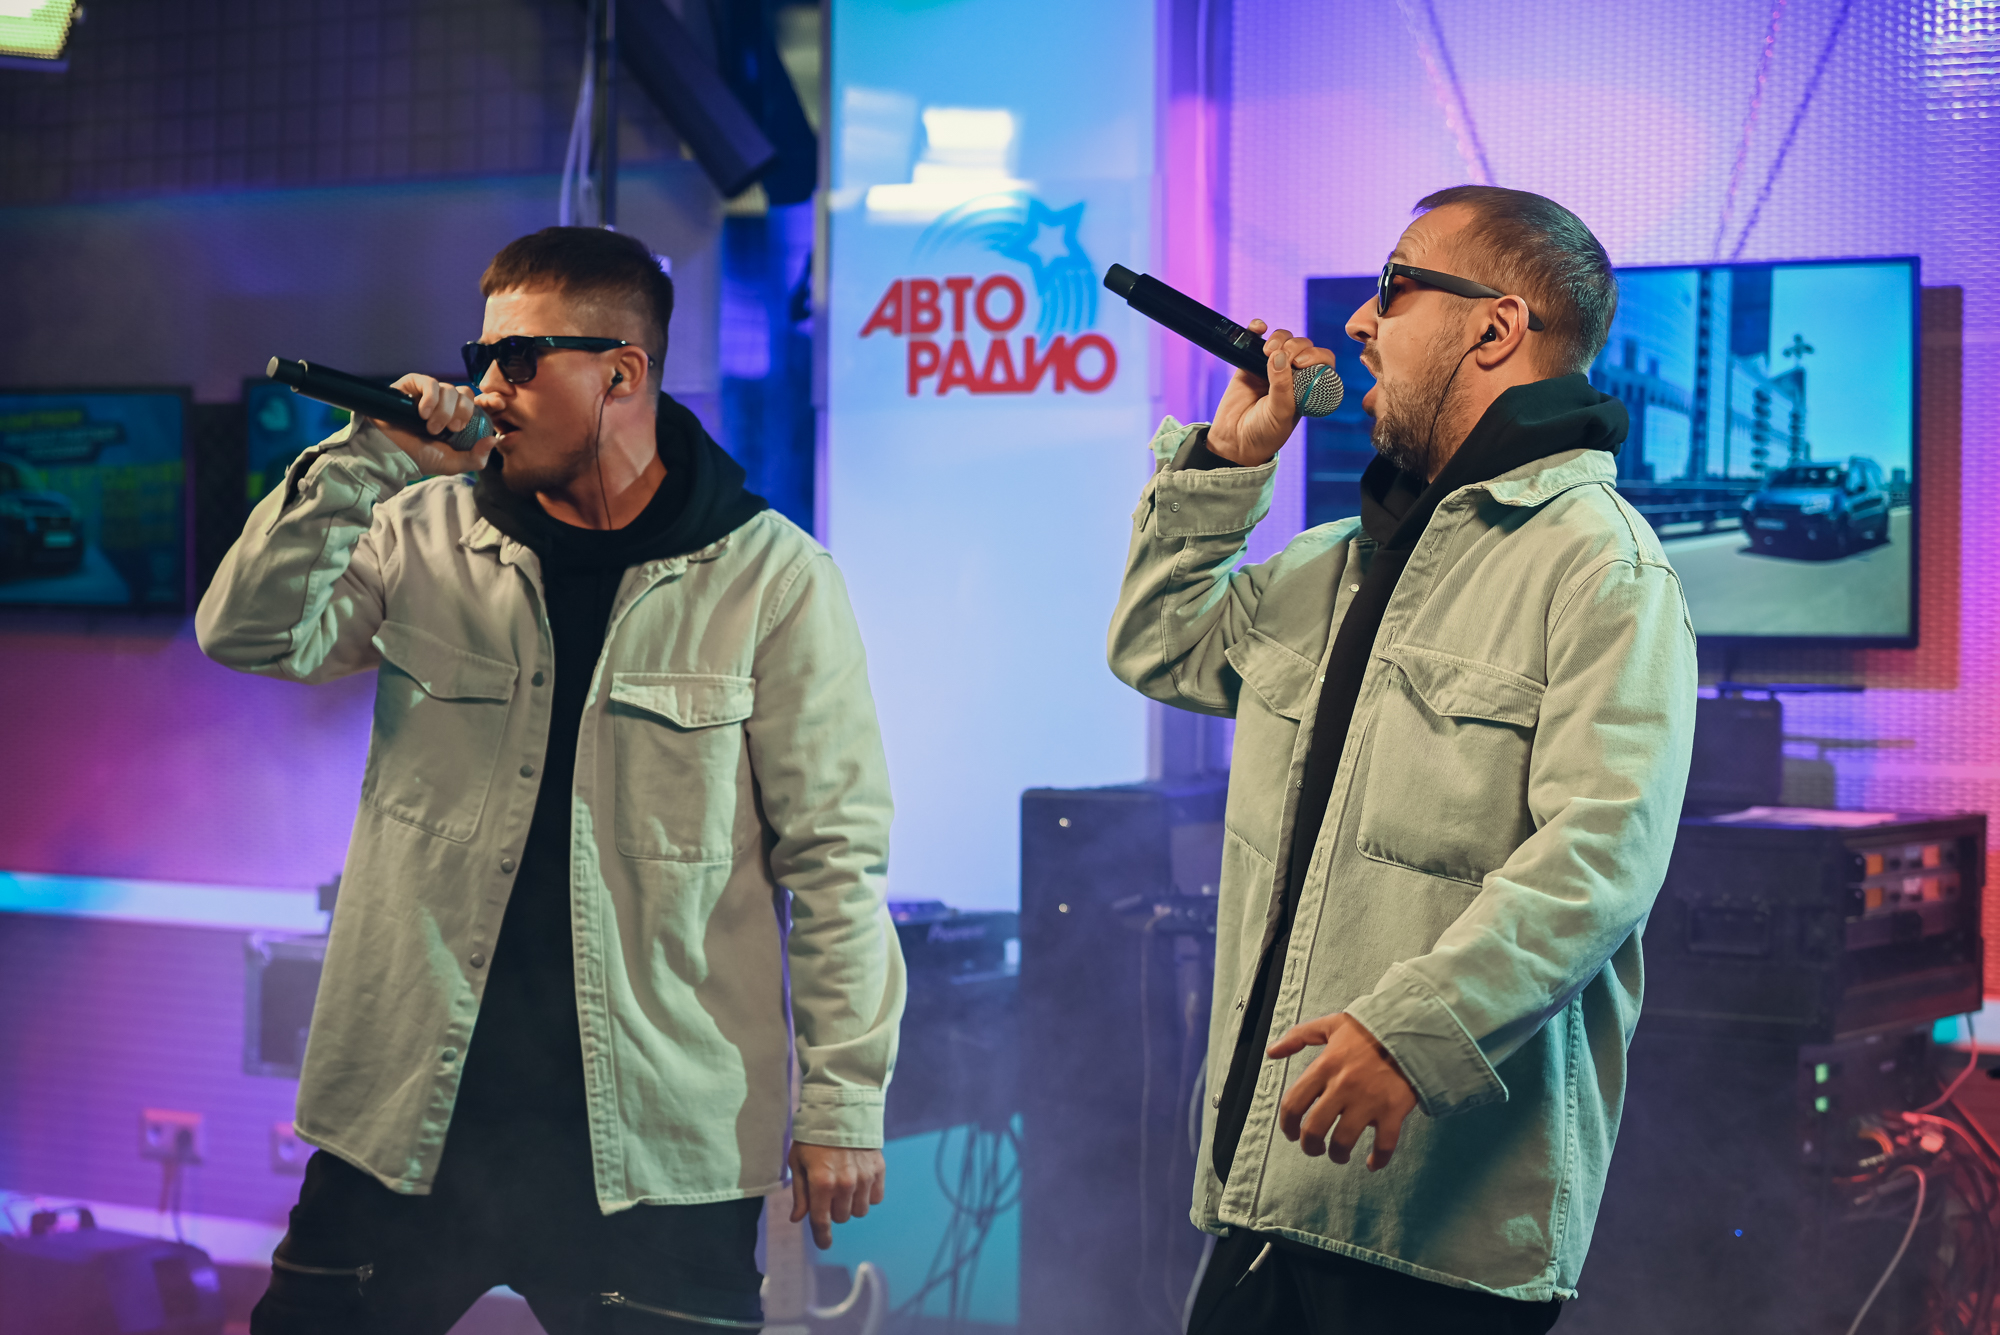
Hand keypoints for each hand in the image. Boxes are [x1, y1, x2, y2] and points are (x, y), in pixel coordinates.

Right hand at [365, 374, 488, 475]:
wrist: (390, 453)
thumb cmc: (419, 457)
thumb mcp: (453, 463)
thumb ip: (476, 457)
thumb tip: (494, 439)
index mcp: (459, 419)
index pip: (481, 403)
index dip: (491, 400)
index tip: (498, 404)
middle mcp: (446, 404)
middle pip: (466, 394)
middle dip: (463, 412)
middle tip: (451, 430)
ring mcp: (429, 394)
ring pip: (449, 389)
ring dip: (444, 410)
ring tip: (431, 428)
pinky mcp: (413, 385)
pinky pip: (429, 382)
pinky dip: (431, 397)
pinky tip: (423, 413)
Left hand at [788, 1141, 885, 1249]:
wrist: (841, 1109)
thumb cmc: (813, 1137)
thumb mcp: (798, 1162)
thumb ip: (800, 1193)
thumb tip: (798, 1218)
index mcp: (821, 1184)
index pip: (821, 1221)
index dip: (822, 1236)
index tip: (823, 1244)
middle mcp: (845, 1184)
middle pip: (841, 1217)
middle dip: (833, 1210)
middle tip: (828, 1192)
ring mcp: (864, 1178)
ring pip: (860, 1210)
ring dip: (851, 1204)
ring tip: (845, 1185)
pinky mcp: (878, 1170)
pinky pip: (876, 1198)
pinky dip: (868, 1195)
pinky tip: (860, 1181)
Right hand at [1205, 322, 1339, 466]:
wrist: (1234, 442)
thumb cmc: (1265, 433)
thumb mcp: (1281, 413)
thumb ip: (1282, 385)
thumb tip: (1278, 355)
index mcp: (1309, 388)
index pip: (1323, 362)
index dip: (1315, 355)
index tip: (1300, 362)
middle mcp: (1293, 375)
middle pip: (1302, 346)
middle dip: (1295, 346)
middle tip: (1283, 359)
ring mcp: (1271, 367)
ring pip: (1283, 340)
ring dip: (1279, 338)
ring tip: (1267, 351)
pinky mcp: (1250, 363)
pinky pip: (1256, 339)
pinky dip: (1258, 328)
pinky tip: (1258, 328)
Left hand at [1268, 1012, 1417, 1169]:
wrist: (1413, 1030)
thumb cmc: (1370, 1029)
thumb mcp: (1331, 1025)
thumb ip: (1298, 1036)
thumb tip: (1271, 1052)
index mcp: (1324, 1066)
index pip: (1293, 1103)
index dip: (1287, 1125)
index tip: (1291, 1133)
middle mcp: (1342, 1087)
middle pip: (1314, 1129)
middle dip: (1309, 1146)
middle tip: (1314, 1148)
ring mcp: (1368, 1101)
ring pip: (1343, 1141)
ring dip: (1338, 1154)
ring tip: (1339, 1154)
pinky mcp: (1392, 1111)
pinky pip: (1384, 1145)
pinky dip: (1378, 1159)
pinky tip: (1372, 1164)